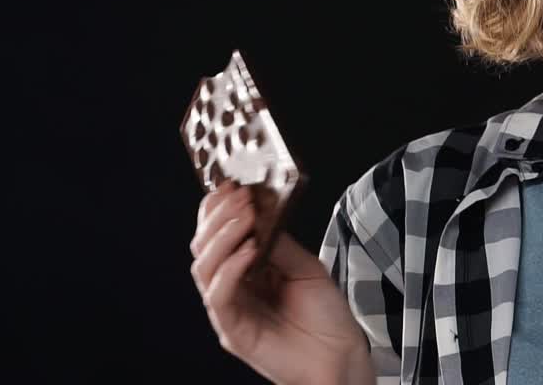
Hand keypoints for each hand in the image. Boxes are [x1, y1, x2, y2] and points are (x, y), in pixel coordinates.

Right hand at [190, 180, 373, 384]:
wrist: (340, 356)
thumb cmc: (325, 317)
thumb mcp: (305, 267)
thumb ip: (279, 243)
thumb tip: (261, 212)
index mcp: (246, 271)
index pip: (218, 236)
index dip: (218, 210)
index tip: (232, 186)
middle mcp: (232, 288)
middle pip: (203, 248)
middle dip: (218, 217)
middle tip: (240, 198)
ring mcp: (230, 310)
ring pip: (204, 268)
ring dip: (223, 236)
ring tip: (246, 217)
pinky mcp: (232, 331)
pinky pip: (218, 296)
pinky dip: (231, 269)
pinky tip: (249, 251)